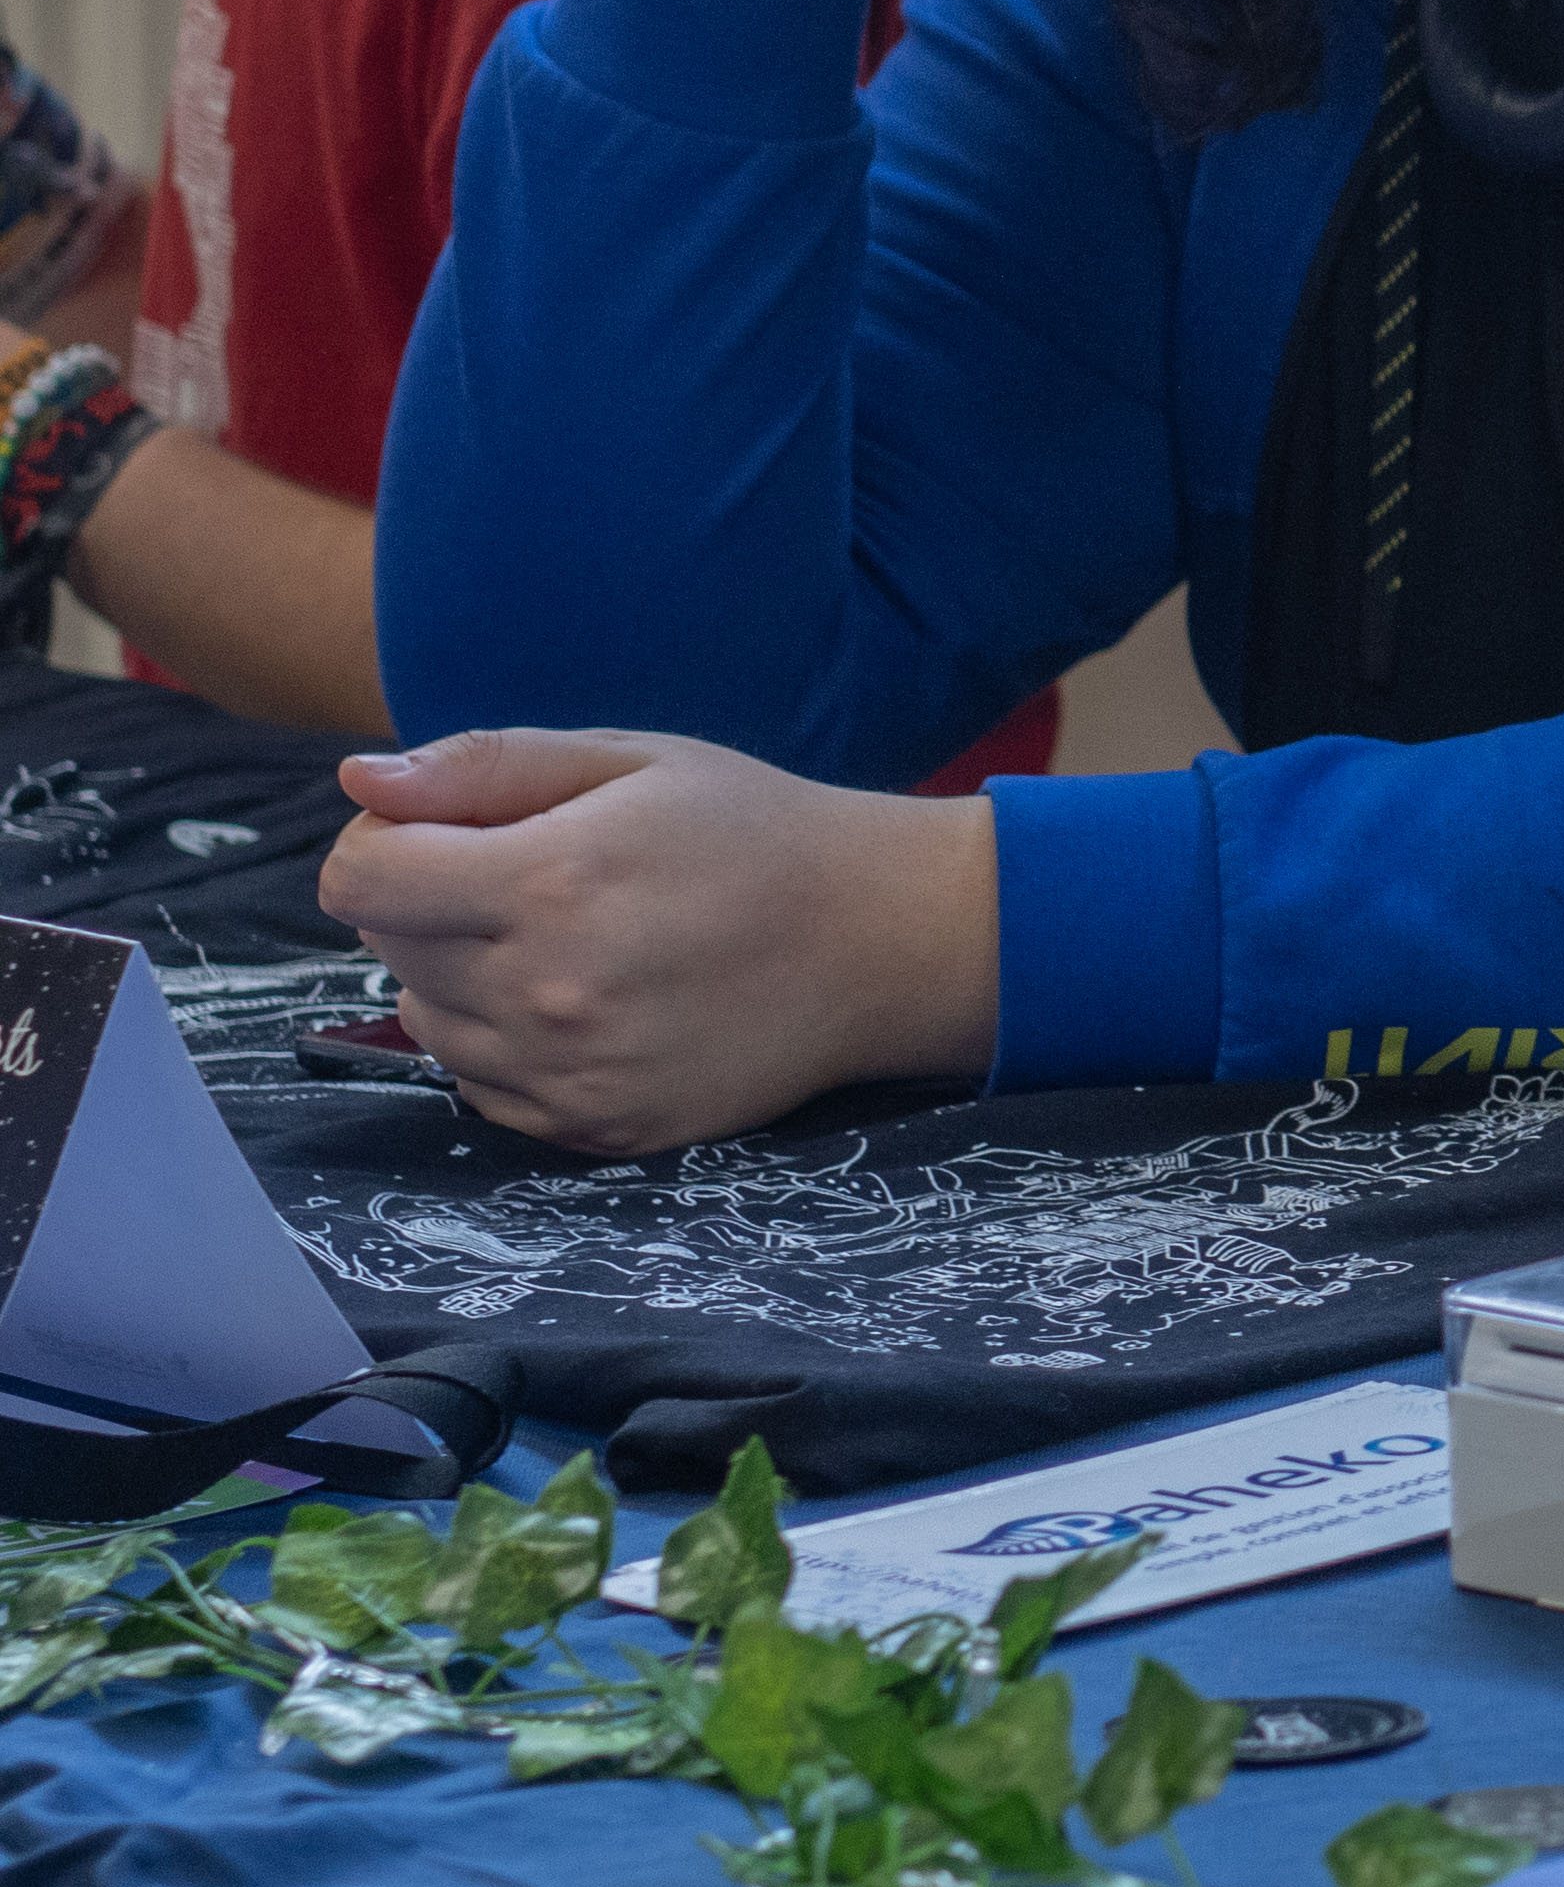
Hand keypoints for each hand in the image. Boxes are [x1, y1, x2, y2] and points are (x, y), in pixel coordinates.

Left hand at [320, 730, 999, 1151]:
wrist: (884, 940)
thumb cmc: (756, 830)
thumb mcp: (635, 760)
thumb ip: (486, 765)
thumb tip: (356, 784)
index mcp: (549, 881)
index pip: (358, 881)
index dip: (387, 846)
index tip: (450, 835)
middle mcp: (545, 990)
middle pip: (389, 951)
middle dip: (436, 906)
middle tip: (536, 884)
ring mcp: (570, 1072)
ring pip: (427, 1024)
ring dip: (465, 979)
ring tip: (566, 944)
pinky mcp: (596, 1127)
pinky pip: (481, 1087)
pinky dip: (506, 1044)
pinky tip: (587, 1003)